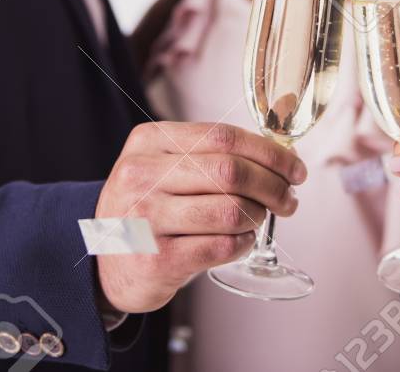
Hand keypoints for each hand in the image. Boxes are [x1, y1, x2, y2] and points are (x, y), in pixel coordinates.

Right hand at [94, 122, 306, 313]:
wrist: (104, 263)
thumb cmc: (148, 209)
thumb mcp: (161, 167)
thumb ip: (208, 155)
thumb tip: (278, 156)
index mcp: (148, 142)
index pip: (222, 136)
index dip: (268, 151)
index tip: (294, 168)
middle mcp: (142, 175)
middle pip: (231, 171)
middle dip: (273, 186)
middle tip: (288, 199)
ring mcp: (146, 218)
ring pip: (231, 211)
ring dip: (258, 217)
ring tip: (258, 220)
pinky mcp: (156, 260)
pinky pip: (222, 246)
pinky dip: (243, 244)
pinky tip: (240, 241)